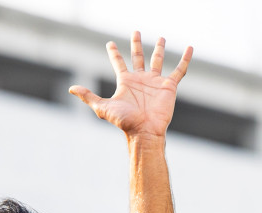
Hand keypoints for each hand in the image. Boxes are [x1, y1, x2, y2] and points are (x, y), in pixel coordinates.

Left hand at [71, 32, 192, 138]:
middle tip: (135, 32)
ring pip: (158, 60)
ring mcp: (155, 82)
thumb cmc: (124, 122)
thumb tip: (71, 88)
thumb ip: (88, 96)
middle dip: (136, 44)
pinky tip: (190, 49)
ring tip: (161, 38)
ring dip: (159, 49)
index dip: (114, 53)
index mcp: (126, 82)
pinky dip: (185, 59)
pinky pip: (179, 70)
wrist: (144, 132)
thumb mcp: (103, 107)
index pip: (118, 63)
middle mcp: (140, 80)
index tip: (110, 43)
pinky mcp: (169, 86)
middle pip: (138, 57)